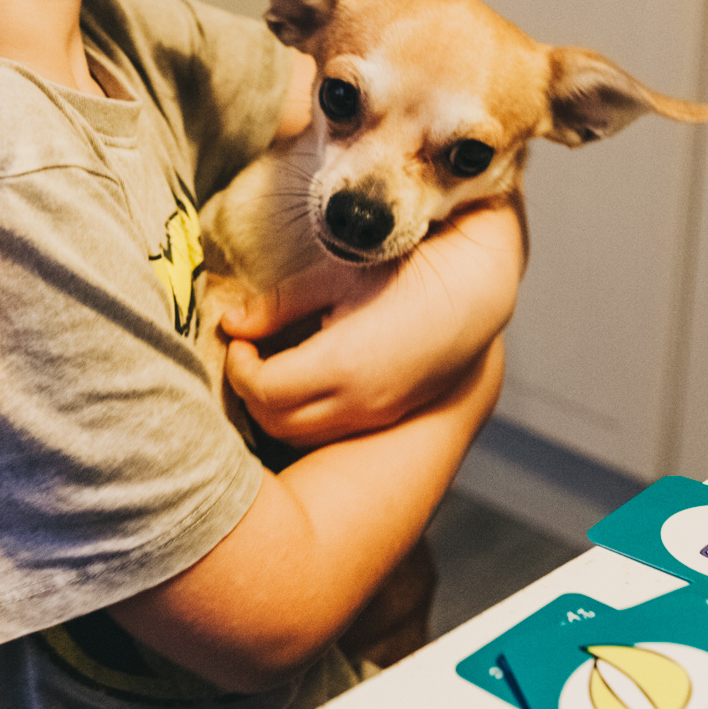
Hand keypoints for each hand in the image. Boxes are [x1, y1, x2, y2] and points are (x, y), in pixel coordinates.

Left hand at [221, 199, 522, 448]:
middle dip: (250, 390)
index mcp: (341, 365)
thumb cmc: (405, 273)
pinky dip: (305, 416)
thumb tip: (233, 322)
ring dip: (276, 409)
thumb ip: (280, 303)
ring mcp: (376, 414)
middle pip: (275, 421)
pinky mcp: (389, 415)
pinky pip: (330, 431)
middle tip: (248, 353)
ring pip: (301, 435)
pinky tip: (306, 379)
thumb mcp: (337, 276)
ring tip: (274, 366)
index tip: (237, 340)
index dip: (239, 367)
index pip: (262, 389)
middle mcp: (358, 401)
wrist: (475, 293)